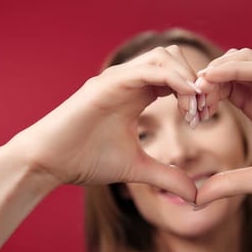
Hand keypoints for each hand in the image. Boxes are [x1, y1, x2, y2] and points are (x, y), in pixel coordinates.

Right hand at [5, 46, 199, 200]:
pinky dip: (172, 79)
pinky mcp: (105, 84)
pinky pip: (146, 70)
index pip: (177, 75)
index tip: (204, 117)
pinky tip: (185, 101)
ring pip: (164, 56)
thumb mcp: (138, 168)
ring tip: (194, 109)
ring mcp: (117, 79)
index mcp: (137, 93)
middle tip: (203, 111)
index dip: (196, 91)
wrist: (48, 162)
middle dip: (196, 80)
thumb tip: (196, 195)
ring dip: (187, 78)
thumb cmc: (86, 160)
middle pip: (174, 56)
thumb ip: (168, 177)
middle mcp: (129, 80)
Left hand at [195, 48, 251, 204]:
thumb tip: (196, 199)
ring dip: (216, 70)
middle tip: (192, 102)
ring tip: (200, 88)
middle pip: (229, 70)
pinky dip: (232, 68)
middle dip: (206, 82)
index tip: (191, 114)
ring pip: (242, 59)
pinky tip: (213, 77)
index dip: (206, 96)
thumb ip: (227, 184)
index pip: (226, 89)